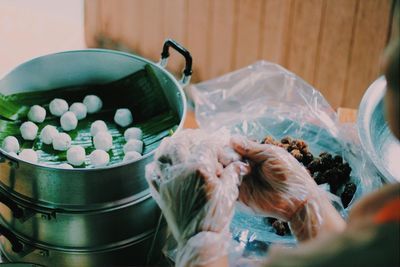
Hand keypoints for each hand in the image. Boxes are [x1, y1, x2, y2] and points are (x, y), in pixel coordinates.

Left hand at [146, 129, 248, 265]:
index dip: (216, 137)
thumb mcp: (229, 193)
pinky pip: (151, 173)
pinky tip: (160, 163)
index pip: (207, 144)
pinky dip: (155, 165)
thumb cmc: (216, 217)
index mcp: (199, 169)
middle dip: (190, 136)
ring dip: (169, 145)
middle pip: (180, 142)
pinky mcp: (160, 192)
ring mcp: (167, 181)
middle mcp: (180, 171)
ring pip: (162, 154)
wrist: (199, 238)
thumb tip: (240, 164)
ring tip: (175, 142)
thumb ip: (233, 174)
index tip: (221, 134)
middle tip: (198, 136)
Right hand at [231, 135, 344, 240]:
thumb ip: (251, 148)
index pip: (233, 148)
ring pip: (224, 173)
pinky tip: (231, 179)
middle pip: (226, 160)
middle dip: (225, 158)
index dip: (229, 148)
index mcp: (253, 156)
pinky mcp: (241, 197)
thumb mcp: (271, 154)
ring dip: (224, 170)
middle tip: (230, 161)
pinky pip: (228, 188)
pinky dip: (225, 183)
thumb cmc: (290, 173)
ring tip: (232, 170)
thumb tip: (231, 139)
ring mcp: (242, 182)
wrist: (297, 199)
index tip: (230, 148)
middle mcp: (245, 168)